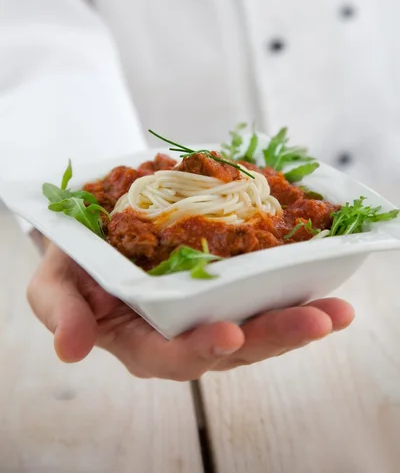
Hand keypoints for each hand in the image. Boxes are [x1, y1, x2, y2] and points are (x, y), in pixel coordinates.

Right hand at [27, 243, 354, 380]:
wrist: (100, 235)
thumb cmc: (75, 267)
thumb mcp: (54, 286)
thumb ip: (62, 313)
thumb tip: (70, 348)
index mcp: (141, 342)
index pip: (173, 356)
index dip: (200, 349)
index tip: (226, 334)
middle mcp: (183, 336)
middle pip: (233, 348)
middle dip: (274, 336)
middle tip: (317, 321)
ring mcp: (210, 313)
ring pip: (258, 327)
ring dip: (298, 319)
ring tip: (336, 310)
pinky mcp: (230, 290)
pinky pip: (265, 297)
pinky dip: (295, 290)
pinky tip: (323, 281)